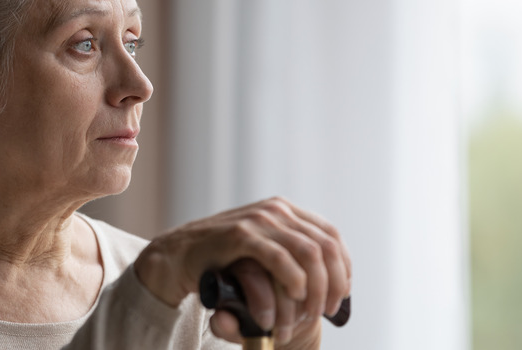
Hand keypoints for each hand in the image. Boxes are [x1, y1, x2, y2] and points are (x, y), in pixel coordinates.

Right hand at [134, 197, 350, 346]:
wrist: (179, 255)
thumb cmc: (222, 258)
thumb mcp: (261, 249)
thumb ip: (288, 251)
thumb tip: (327, 273)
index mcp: (285, 210)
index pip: (331, 235)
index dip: (343, 267)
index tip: (341, 294)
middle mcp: (276, 210)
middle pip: (325, 245)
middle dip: (333, 282)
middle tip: (328, 310)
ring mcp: (259, 219)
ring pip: (309, 252)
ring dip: (316, 287)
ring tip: (311, 311)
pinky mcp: (241, 235)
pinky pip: (280, 257)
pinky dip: (293, 279)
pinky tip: (295, 295)